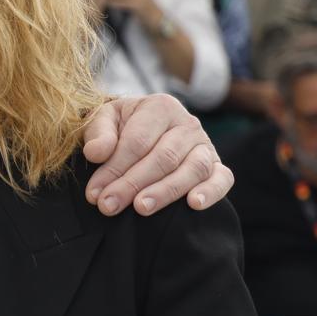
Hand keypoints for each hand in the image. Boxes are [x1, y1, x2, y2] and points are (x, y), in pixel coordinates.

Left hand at [81, 94, 231, 214]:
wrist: (141, 131)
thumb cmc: (120, 128)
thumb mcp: (103, 121)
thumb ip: (98, 134)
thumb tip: (95, 153)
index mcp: (160, 107)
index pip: (137, 142)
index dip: (114, 168)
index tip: (94, 193)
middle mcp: (188, 124)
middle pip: (164, 157)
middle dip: (133, 184)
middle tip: (109, 205)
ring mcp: (205, 145)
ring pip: (193, 169)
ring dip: (166, 191)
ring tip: (141, 208)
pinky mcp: (217, 166)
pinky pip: (222, 179)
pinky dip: (211, 192)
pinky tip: (194, 204)